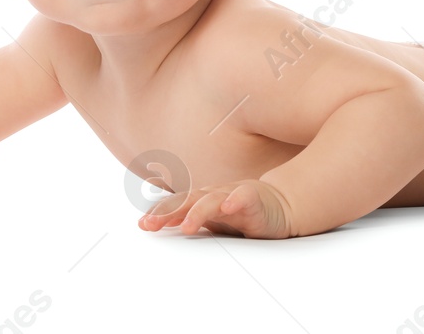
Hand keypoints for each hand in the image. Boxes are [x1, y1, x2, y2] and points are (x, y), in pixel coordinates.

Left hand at [137, 179, 293, 238]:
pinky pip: (243, 197)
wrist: (281, 206)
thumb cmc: (243, 214)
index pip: (177, 205)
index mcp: (203, 201)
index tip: (142, 224)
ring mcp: (233, 195)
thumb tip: (159, 228)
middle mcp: (215, 195)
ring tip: (187, 226)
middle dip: (168, 211)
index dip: (160, 212)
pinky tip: (228, 207)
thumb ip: (190, 222)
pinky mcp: (254, 199)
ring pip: (212, 200)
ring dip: (197, 212)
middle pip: (187, 200)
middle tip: (150, 224)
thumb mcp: (214, 223)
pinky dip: (235, 200)